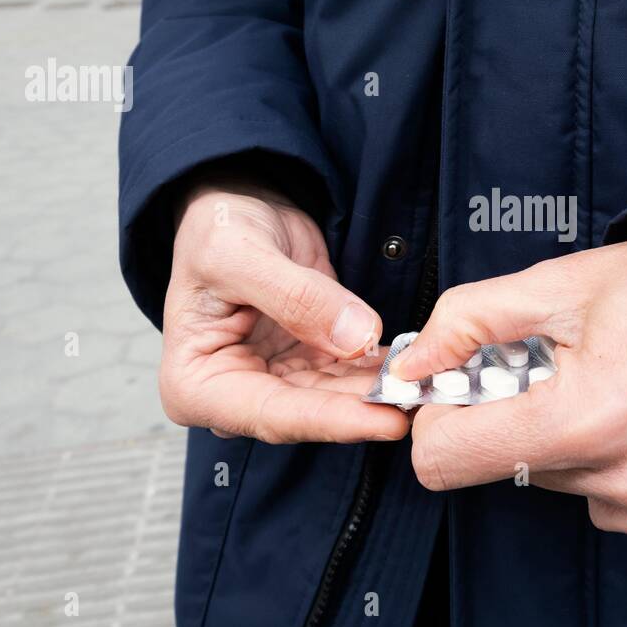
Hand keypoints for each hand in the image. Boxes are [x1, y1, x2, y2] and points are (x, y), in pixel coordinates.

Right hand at [159, 179, 407, 443]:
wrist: (239, 204)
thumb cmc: (217, 227)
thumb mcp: (239, 252)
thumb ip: (294, 296)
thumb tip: (355, 338)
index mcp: (196, 384)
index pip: (272, 415)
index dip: (333, 421)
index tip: (385, 421)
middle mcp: (236, 394)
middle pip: (311, 413)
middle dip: (367, 408)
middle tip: (421, 401)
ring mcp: (277, 380)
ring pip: (339, 397)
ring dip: (383, 391)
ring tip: (430, 384)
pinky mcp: (310, 362)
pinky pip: (352, 372)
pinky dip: (384, 369)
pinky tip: (418, 364)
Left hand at [392, 233, 626, 541]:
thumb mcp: (560, 282)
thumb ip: (470, 321)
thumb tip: (409, 366)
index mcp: (584, 419)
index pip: (448, 462)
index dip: (445, 419)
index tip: (472, 389)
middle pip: (512, 472)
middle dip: (523, 421)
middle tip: (569, 373)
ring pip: (570, 490)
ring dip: (577, 446)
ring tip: (622, 392)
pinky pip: (625, 508)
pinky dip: (626, 471)